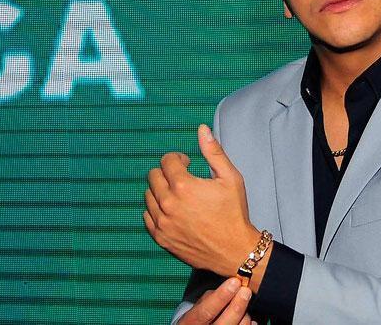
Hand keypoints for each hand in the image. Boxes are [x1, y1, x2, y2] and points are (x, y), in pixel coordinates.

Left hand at [144, 124, 260, 274]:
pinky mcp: (160, 238)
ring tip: (178, 195)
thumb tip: (202, 129)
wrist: (234, 250)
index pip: (166, 161)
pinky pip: (146, 216)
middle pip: (153, 176)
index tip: (188, 164)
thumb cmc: (234, 213)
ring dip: (160, 190)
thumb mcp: (230, 178)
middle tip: (183, 178)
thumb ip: (213, 151)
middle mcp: (168, 203)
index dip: (178, 158)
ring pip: (148, 195)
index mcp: (184, 186)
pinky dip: (155, 210)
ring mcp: (162, 222)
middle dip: (167, 172)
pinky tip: (172, 210)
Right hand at [177, 277, 255, 324]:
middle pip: (225, 323)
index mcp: (191, 322)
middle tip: (246, 291)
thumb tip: (231, 287)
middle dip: (237, 305)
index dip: (221, 296)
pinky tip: (246, 317)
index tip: (234, 282)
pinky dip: (249, 323)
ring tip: (242, 305)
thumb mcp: (198, 306)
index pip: (206, 311)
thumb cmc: (199, 317)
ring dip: (244, 314)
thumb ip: (211, 297)